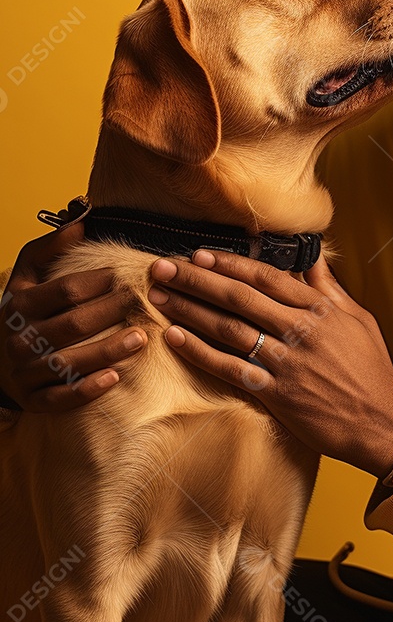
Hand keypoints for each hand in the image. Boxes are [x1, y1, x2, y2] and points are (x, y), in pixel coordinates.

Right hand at [0, 222, 147, 410]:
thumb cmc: (20, 311)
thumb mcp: (25, 277)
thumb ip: (49, 248)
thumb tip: (80, 222)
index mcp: (20, 304)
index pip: (65, 291)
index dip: (99, 282)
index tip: (126, 275)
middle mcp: (20, 338)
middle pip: (73, 325)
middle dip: (112, 312)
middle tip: (143, 303)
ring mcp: (25, 371)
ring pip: (69, 362)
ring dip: (108, 350)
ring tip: (142, 338)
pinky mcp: (32, 398)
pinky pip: (60, 397)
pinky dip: (88, 389)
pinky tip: (115, 377)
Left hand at [147, 250, 392, 477]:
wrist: (381, 422)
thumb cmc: (372, 370)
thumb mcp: (358, 320)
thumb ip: (329, 288)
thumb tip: (313, 257)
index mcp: (319, 309)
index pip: (266, 277)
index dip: (230, 263)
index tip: (199, 254)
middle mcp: (300, 330)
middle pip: (239, 297)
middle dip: (196, 279)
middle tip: (162, 266)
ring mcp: (287, 362)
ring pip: (229, 328)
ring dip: (190, 309)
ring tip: (160, 295)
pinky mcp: (277, 394)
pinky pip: (231, 369)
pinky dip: (201, 352)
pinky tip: (175, 338)